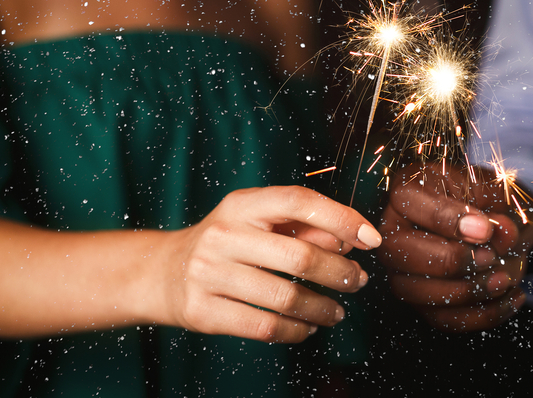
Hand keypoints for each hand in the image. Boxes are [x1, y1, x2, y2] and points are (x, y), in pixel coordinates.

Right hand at [156, 185, 381, 342]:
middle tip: (357, 281)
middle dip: (339, 272)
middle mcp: (223, 235)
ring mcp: (209, 274)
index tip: (371, 239)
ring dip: (322, 307)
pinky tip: (307, 327)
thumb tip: (351, 238)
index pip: (298, 201)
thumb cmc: (225, 243)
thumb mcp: (257, 222)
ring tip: (338, 311)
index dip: (341, 218)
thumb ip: (302, 227)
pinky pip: (263, 326)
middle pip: (298, 255)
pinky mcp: (204, 311)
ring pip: (284, 297)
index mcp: (242, 204)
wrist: (161, 272)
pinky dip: (295, 330)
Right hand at [378, 162, 532, 330]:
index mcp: (408, 190)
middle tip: (490, 258)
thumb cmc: (490, 202)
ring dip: (466, 292)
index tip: (485, 230)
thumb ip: (501, 209)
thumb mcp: (500, 195)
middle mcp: (393, 229)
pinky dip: (480, 315)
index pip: (409, 201)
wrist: (498, 226)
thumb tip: (504, 234)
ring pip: (415, 291)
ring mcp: (401, 268)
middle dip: (450, 260)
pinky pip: (441, 318)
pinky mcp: (421, 300)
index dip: (447, 220)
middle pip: (399, 250)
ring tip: (504, 280)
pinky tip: (511, 298)